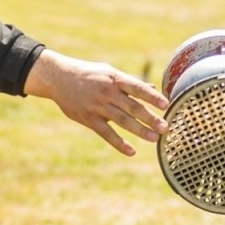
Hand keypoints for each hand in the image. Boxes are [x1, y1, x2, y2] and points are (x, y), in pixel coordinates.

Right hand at [23, 49, 168, 155]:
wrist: (58, 78)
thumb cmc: (88, 74)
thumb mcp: (108, 73)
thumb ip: (130, 83)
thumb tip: (153, 89)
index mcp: (114, 78)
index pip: (137, 88)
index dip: (152, 97)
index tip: (166, 104)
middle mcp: (107, 92)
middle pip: (132, 107)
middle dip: (150, 118)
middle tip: (165, 127)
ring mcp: (97, 106)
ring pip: (122, 120)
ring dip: (139, 130)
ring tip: (154, 138)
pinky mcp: (88, 119)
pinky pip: (106, 133)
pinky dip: (119, 143)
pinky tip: (132, 151)